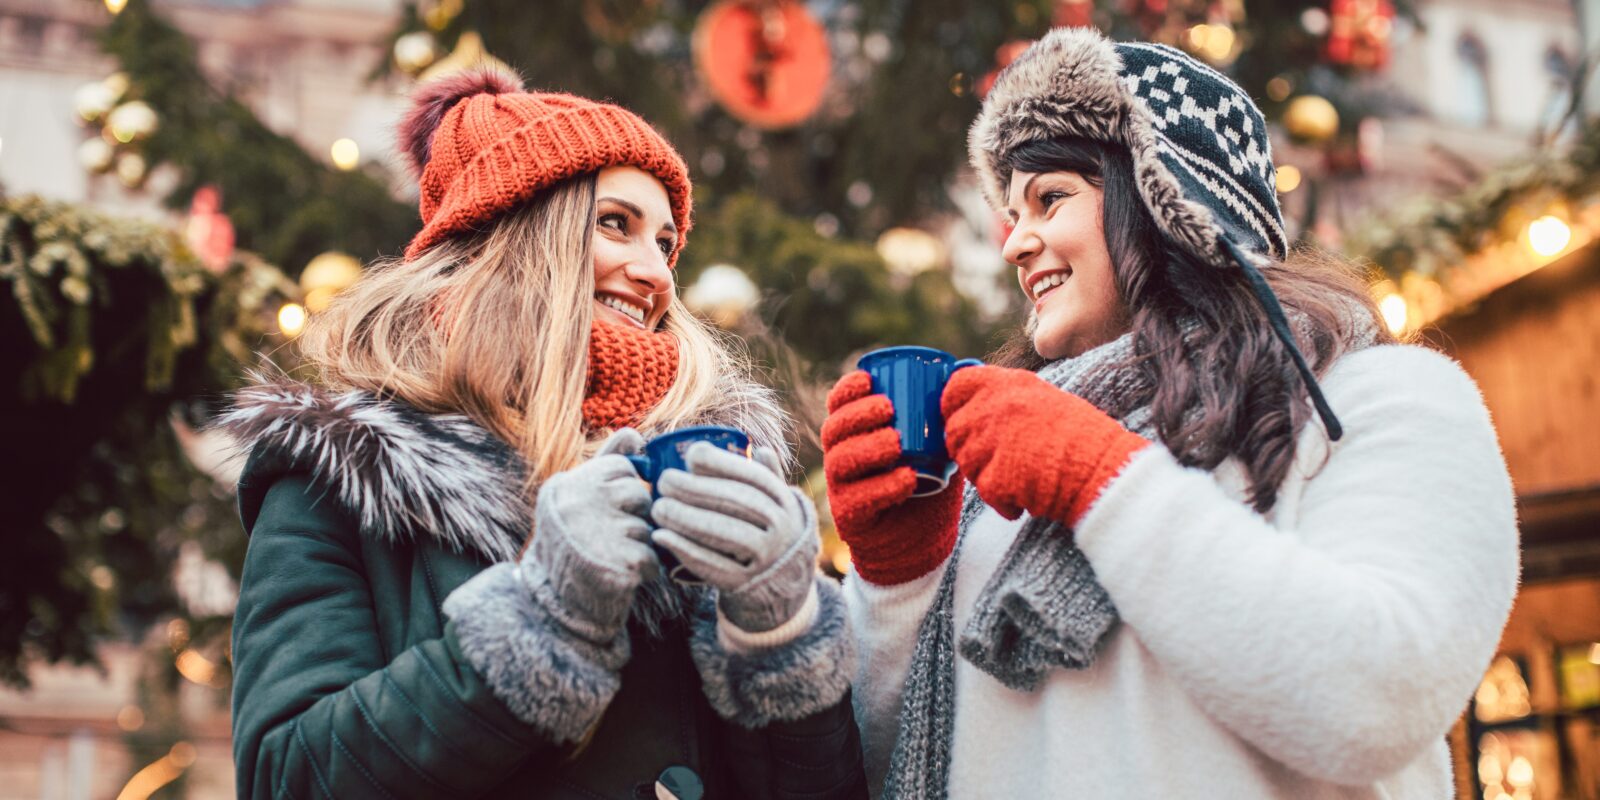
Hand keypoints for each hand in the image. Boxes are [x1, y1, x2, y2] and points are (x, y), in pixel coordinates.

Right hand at [521, 428, 658, 644]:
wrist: (553, 605)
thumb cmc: (572, 544)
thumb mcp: (578, 497)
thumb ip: (606, 462)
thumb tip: (634, 433)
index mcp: (567, 485)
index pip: (622, 467)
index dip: (624, 490)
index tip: (607, 510)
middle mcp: (578, 504)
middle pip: (638, 494)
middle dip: (634, 517)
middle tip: (610, 537)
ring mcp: (596, 533)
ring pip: (646, 527)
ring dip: (638, 545)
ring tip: (611, 557)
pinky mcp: (617, 563)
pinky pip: (652, 556)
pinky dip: (645, 569)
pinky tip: (621, 575)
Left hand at [651, 444, 817, 632]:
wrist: (784, 588)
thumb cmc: (770, 535)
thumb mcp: (778, 507)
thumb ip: (768, 478)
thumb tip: (759, 448)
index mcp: (786, 503)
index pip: (754, 477)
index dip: (722, 463)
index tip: (691, 456)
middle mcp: (782, 529)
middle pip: (736, 503)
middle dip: (695, 489)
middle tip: (664, 481)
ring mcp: (766, 559)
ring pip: (724, 533)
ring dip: (686, 518)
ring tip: (658, 508)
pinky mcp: (745, 584)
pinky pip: (712, 566)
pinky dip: (684, 549)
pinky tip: (661, 537)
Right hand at [820, 371, 962, 584]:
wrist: (923, 541)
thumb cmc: (929, 485)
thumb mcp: (938, 445)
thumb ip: (945, 414)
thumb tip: (967, 368)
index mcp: (855, 435)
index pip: (838, 406)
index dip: (847, 390)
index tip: (868, 379)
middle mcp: (841, 459)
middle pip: (834, 430)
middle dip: (857, 415)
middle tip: (888, 409)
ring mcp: (842, 489)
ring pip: (841, 461)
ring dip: (868, 448)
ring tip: (897, 442)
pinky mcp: (851, 517)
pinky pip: (859, 499)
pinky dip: (883, 487)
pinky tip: (906, 479)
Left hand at [941, 366, 1148, 524]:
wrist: (1105, 470)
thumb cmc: (1084, 438)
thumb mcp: (1045, 400)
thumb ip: (1007, 400)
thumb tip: (975, 410)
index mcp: (1009, 384)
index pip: (956, 386)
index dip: (952, 406)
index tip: (961, 419)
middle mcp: (995, 406)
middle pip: (955, 431)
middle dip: (970, 450)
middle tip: (999, 462)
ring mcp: (993, 441)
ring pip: (966, 463)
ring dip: (986, 476)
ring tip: (1021, 479)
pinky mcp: (996, 475)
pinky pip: (985, 491)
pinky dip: (1004, 502)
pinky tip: (1028, 498)